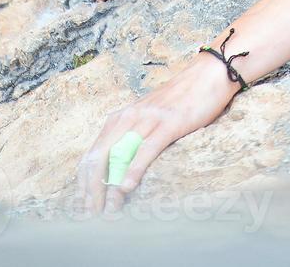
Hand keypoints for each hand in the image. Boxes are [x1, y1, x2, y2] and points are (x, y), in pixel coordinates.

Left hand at [76, 52, 240, 213]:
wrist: (208, 74)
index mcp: (120, 118)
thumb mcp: (149, 118)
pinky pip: (146, 149)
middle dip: (91, 190)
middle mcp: (128, 117)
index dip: (83, 183)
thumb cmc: (180, 99)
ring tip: (105, 211)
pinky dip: (133, 169)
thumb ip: (134, 137)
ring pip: (118, 156)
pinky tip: (125, 187)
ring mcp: (147, 119)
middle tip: (90, 216)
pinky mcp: (168, 123)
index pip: (92, 154)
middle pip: (98, 157)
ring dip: (109, 187)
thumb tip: (122, 168)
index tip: (82, 207)